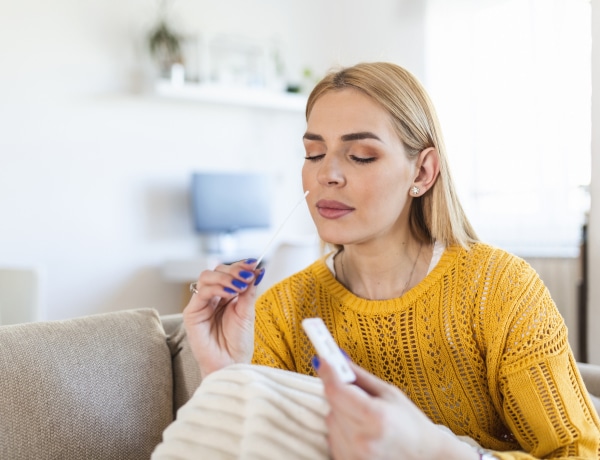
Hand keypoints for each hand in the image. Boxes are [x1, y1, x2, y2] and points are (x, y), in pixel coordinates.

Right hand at [183, 258, 264, 376]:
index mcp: (226, 295)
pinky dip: (217, 288)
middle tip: (248, 275)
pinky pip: (202, 292)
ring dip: (226, 277)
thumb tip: (257, 270)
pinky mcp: (192, 313)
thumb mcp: (247, 313)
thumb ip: (249, 292)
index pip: (229, 272)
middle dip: (234, 270)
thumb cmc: (238, 343)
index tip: (254, 264)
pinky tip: (231, 293)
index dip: (240, 266)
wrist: (231, 364)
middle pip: (217, 270)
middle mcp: (212, 297)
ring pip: (206, 277)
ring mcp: (201, 303)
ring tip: (240, 285)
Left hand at [315, 358, 478, 459]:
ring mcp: (354, 455)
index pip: (336, 390)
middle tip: (358, 395)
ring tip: (365, 419)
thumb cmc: (410, 423)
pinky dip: (342, 430)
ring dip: (341, 414)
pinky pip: (332, 437)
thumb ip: (359, 376)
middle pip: (332, 404)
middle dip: (341, 394)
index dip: (328, 372)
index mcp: (375, 417)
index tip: (322, 359)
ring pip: (330, 420)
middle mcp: (362, 439)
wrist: (424, 456)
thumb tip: (337, 358)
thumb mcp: (389, 393)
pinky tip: (361, 432)